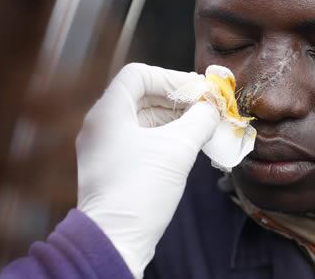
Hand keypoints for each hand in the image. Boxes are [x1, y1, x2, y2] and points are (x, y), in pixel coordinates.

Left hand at [76, 63, 219, 277]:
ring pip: (143, 118)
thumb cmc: (141, 189)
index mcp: (108, 112)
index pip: (138, 74)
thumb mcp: (178, 148)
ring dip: (175, 118)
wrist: (115, 240)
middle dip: (178, 99)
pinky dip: (165, 136)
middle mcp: (102, 125)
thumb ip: (200, 120)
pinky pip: (141, 139)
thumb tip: (213, 107)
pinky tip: (189, 144)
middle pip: (142, 95)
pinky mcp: (114, 166)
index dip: (170, 78)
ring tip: (204, 126)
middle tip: (207, 107)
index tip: (197, 92)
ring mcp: (106, 147)